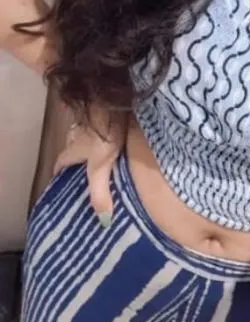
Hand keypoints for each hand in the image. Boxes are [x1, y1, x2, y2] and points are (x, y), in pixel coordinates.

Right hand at [53, 106, 127, 227]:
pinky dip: (104, 135)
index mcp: (73, 148)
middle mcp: (77, 134)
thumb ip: (100, 191)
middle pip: (72, 149)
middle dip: (76, 160)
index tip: (61, 184)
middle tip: (83, 173)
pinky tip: (115, 139)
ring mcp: (91, 122)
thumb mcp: (101, 166)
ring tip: (100, 158)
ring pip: (86, 137)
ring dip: (90, 146)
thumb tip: (102, 220)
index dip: (60, 173)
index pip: (60, 163)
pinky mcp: (106, 113)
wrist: (116, 101)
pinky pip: (100, 127)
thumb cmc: (104, 135)